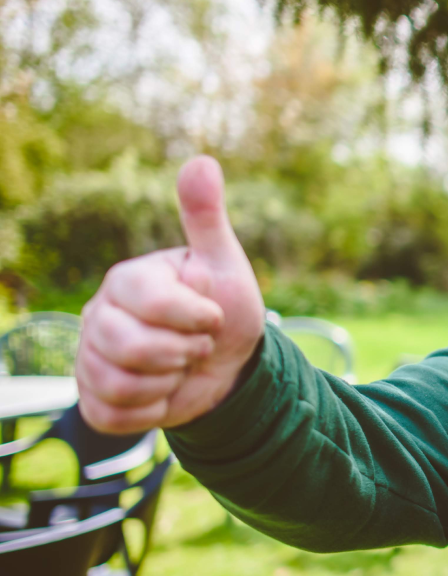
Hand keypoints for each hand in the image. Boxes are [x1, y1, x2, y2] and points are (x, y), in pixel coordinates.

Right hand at [77, 156, 265, 433]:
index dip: (194, 318)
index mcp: (127, 280)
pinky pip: (113, 416)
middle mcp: (99, 315)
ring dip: (167, 382)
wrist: (228, 366)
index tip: (214, 318)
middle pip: (128, 347)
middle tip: (199, 347)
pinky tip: (165, 391)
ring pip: (119, 383)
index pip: (151, 303)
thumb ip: (206, 218)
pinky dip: (152, 410)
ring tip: (181, 366)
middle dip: (180, 353)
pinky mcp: (94, 397)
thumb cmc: (226, 309)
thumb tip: (201, 161)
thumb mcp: (225, 264)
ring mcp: (90, 357)